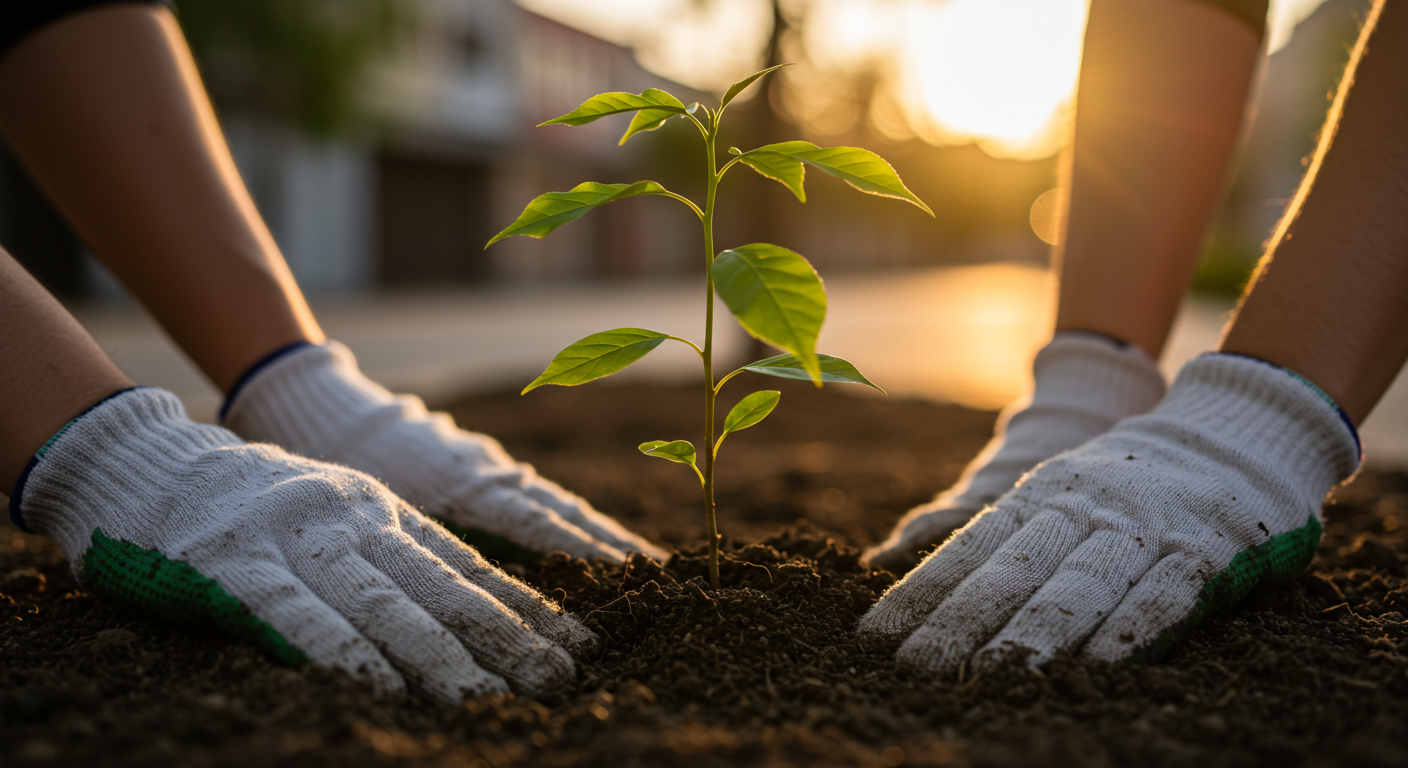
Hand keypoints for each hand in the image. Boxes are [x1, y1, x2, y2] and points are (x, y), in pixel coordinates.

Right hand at [15, 388, 596, 701]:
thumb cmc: (254, 501)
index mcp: (382, 508)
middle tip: (555, 681)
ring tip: (485, 700)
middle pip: (440, 587)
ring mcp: (296, 538)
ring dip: (439, 655)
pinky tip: (378, 689)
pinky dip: (340, 652)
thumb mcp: (339, 512)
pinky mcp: (234, 564)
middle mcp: (352, 518)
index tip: (578, 644)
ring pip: (381, 602)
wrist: (150, 462)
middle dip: (504, 638)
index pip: (468, 565)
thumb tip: (471, 610)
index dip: (525, 606)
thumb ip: (394, 554)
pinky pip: (294, 614)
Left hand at [224, 341, 668, 563]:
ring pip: (554, 501)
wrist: (325, 413)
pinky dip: (566, 515)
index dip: (591, 555)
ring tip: (636, 559)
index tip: (635, 577)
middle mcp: (492, 474)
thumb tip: (489, 598)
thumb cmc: (350, 470)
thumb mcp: (390, 514)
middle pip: (565, 514)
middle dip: (612, 547)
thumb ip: (442, 548)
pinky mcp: (478, 460)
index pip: (548, 528)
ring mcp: (489, 464)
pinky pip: (534, 491)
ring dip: (596, 532)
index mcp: (474, 489)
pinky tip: (581, 530)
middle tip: (659, 576)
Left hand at [859, 355, 1358, 672]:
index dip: (922, 595)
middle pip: (1011, 573)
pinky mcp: (1203, 549)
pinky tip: (1099, 664)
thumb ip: (991, 530)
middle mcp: (1081, 509)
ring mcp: (1140, 528)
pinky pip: (1164, 592)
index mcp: (1038, 498)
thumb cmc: (1122, 478)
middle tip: (917, 669)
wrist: (1232, 428)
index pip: (968, 551)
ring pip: (1079, 583)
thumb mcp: (1052, 490)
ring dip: (1035, 631)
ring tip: (992, 675)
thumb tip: (885, 556)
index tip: (874, 638)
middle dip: (960, 623)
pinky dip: (1132, 626)